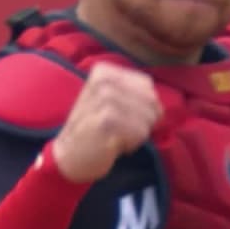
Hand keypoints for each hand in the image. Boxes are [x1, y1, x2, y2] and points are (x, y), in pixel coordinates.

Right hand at [52, 62, 162, 182]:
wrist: (67, 156)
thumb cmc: (95, 130)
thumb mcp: (111, 102)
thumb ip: (136, 96)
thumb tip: (161, 109)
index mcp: (105, 72)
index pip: (147, 86)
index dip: (144, 107)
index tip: (123, 117)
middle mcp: (104, 80)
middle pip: (151, 101)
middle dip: (143, 122)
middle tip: (120, 131)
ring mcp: (105, 99)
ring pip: (148, 118)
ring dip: (137, 135)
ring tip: (115, 137)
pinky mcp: (107, 120)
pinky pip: (141, 133)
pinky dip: (132, 144)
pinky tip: (113, 145)